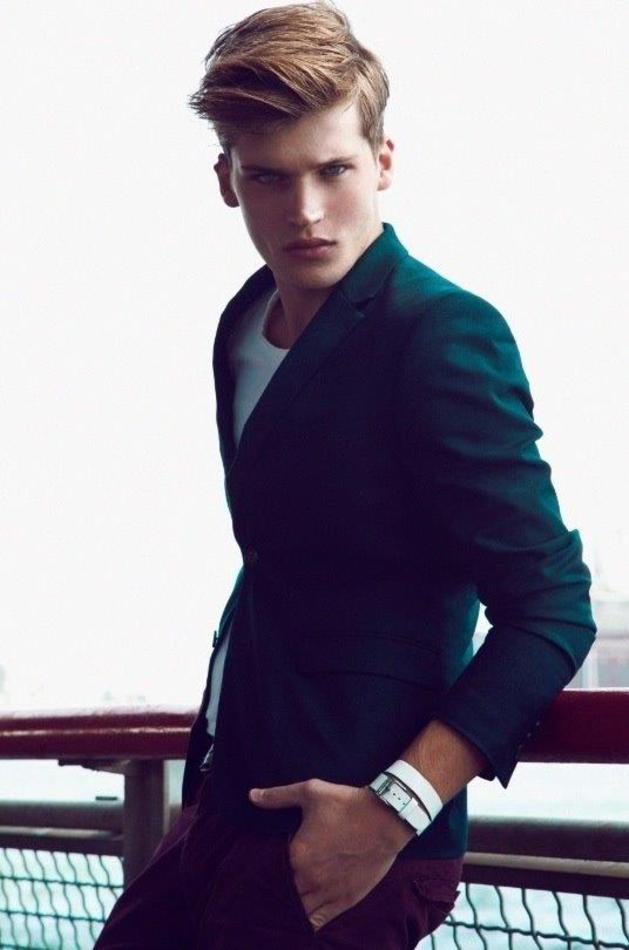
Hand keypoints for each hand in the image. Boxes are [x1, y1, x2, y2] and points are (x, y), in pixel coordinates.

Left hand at [249, 777, 413, 931]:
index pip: (271, 871)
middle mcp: (310, 878)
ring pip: (299, 910)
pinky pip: (319, 921)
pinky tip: (302, 917)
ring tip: (286, 900)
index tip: (260, 869)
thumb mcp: (310, 792)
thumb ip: (278, 797)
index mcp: (297, 855)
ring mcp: (328, 892)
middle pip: (284, 893)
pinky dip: (308, 921)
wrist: (385, 817)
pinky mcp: (345, 900)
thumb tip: (252, 795)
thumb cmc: (347, 803)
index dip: (266, 870)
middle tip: (271, 887)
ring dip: (291, 906)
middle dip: (277, 889)